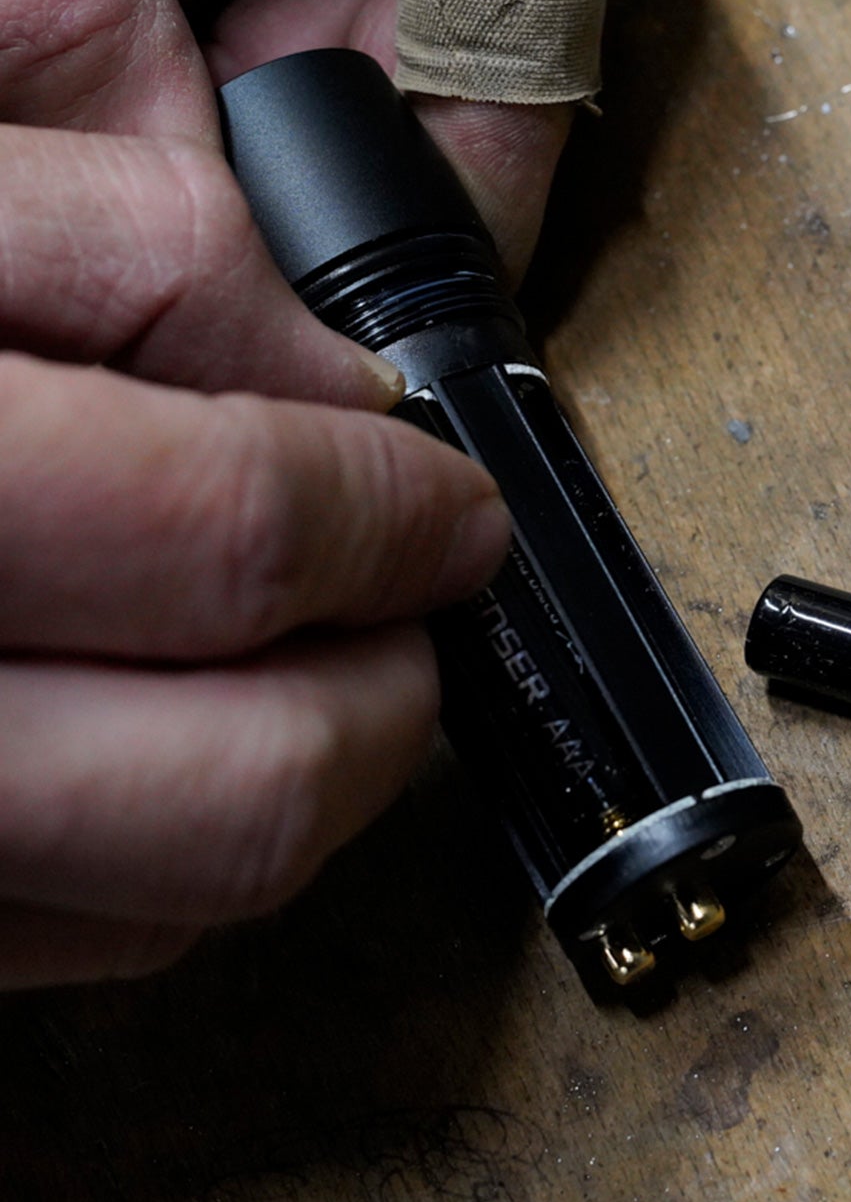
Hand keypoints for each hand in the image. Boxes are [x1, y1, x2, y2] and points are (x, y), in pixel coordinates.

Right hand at [0, 124, 511, 988]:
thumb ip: (139, 257)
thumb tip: (338, 402)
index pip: (227, 532)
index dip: (395, 508)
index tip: (452, 495)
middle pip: (229, 791)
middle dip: (382, 697)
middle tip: (421, 597)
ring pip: (161, 900)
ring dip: (299, 783)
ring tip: (322, 658)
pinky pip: (47, 944)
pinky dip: (156, 860)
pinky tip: (156, 727)